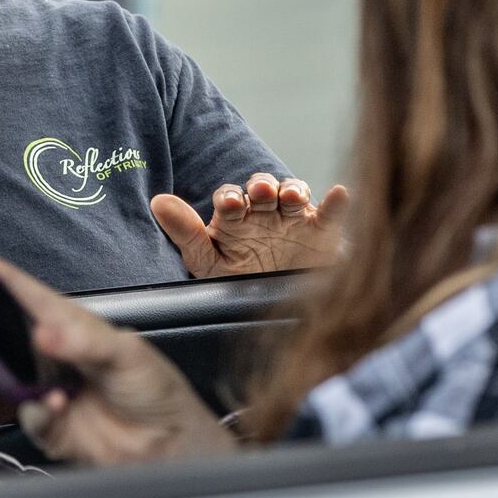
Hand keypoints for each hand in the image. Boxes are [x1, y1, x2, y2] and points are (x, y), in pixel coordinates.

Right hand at [0, 247, 237, 466]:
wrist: (169, 444)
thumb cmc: (154, 386)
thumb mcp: (125, 352)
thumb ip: (84, 342)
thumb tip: (44, 335)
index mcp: (66, 324)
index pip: (21, 292)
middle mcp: (49, 354)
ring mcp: (45, 390)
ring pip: (0, 377)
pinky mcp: (48, 425)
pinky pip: (26, 416)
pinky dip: (37, 413)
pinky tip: (56, 406)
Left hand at [151, 173, 349, 277]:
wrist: (281, 312)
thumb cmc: (240, 282)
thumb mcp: (209, 263)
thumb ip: (186, 234)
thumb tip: (157, 201)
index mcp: (235, 219)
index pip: (229, 198)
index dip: (229, 197)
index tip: (231, 205)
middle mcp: (264, 213)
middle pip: (261, 188)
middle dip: (260, 186)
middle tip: (259, 192)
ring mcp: (294, 219)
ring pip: (293, 193)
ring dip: (291, 190)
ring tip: (291, 197)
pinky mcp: (322, 231)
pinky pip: (330, 214)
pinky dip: (336, 203)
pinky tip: (340, 194)